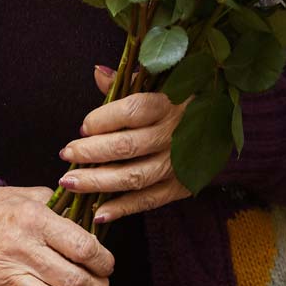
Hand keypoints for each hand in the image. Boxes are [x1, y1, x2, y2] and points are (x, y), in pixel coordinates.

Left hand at [56, 66, 191, 222]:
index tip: (82, 127)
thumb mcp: (159, 82)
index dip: (103, 119)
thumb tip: (97, 73)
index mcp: (168, 103)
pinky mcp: (181, 187)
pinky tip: (97, 212)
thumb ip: (126, 81)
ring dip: (98, 182)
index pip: (132, 111)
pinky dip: (122, 209)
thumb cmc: (180, 98)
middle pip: (127, 147)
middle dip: (91, 153)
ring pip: (134, 177)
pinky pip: (148, 201)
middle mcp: (174, 134)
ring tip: (70, 182)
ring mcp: (178, 164)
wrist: (220, 124)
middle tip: (65, 155)